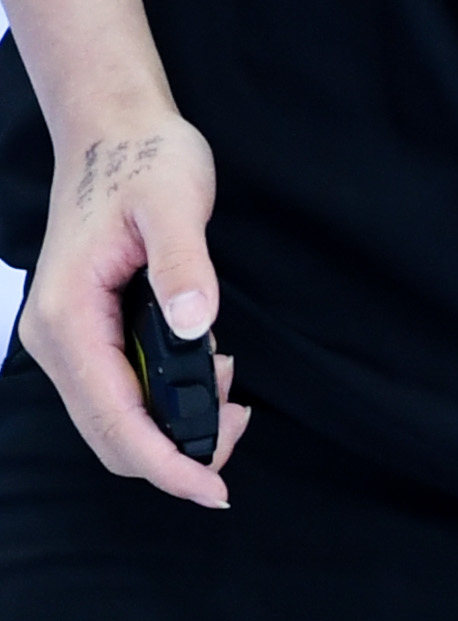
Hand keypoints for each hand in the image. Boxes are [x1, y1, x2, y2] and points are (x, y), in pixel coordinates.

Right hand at [16, 103, 249, 503]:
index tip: (216, 489)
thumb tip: (195, 324)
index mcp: (69, 316)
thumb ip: (183, 265)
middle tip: (238, 421)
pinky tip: (209, 369)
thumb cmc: (144, 160)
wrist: (115, 130)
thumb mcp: (173, 203)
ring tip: (227, 385)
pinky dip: (167, 403)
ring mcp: (67, 339)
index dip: (167, 465)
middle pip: (112, 437)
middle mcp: (56, 337)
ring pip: (117, 423)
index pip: (114, 419)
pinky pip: (122, 396)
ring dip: (176, 428)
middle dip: (178, 453)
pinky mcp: (86, 335)